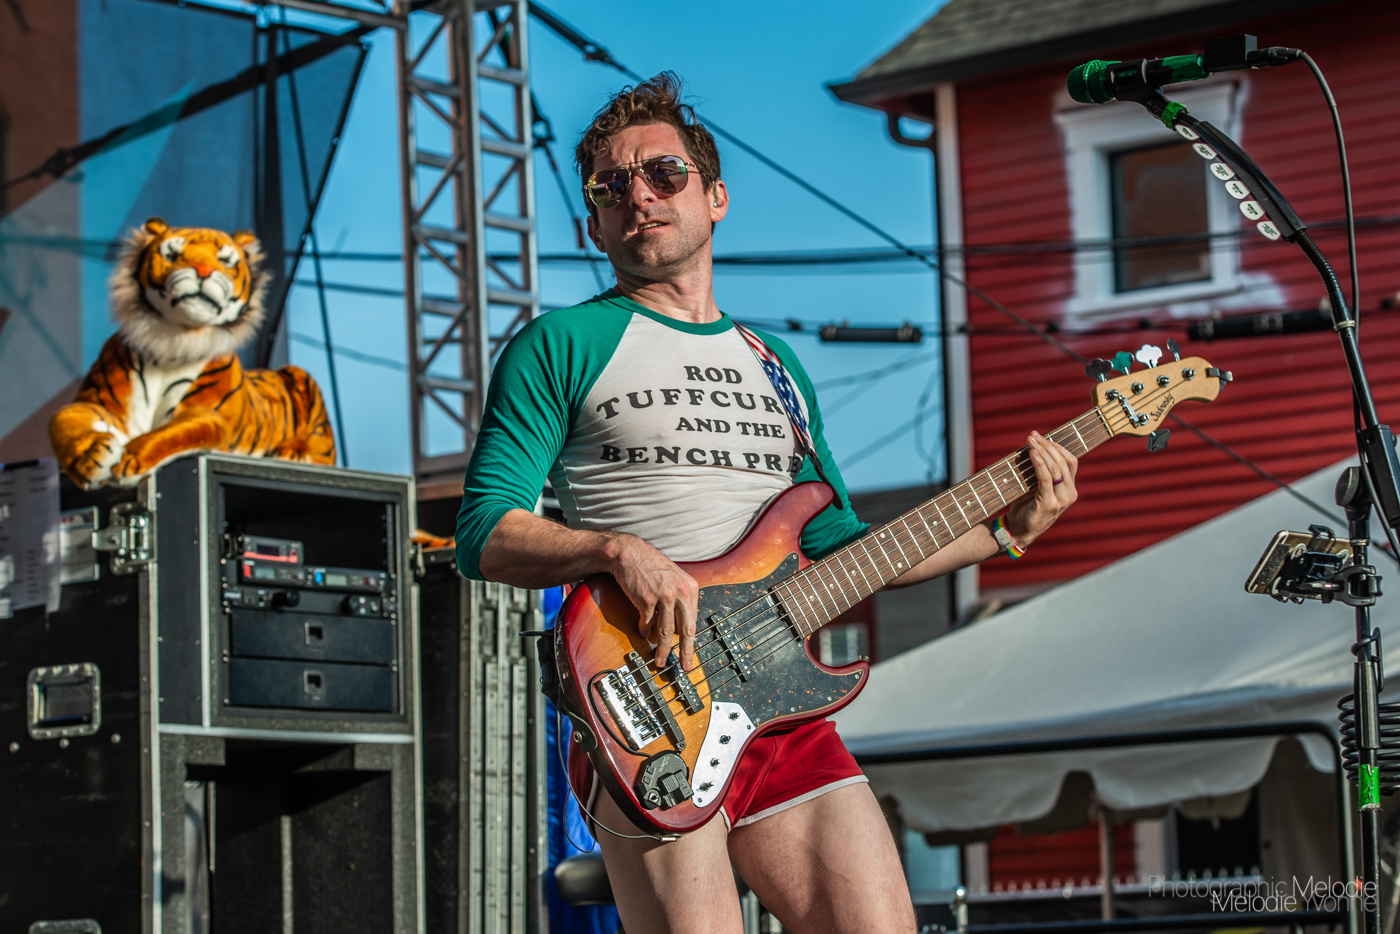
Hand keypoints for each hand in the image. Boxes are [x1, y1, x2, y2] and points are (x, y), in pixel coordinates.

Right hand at [605, 533, 699, 671]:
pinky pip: (647, 623)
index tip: (691, 656)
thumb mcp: (674, 579)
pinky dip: (645, 631)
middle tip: (685, 666)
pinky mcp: (646, 599)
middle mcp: (680, 592)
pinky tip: (644, 633)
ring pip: (665, 631)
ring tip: (660, 660)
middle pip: (685, 629)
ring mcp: (663, 596)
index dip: (692, 642)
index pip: (693, 621)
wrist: (629, 553)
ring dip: (662, 649)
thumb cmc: (651, 567)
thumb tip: (682, 626)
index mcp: (690, 588)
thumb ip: (681, 599)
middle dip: (685, 651)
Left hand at [1004, 431, 1078, 548]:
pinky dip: (1039, 464)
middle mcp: (1070, 494)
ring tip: (1030, 441)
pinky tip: (1033, 454)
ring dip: (1042, 452)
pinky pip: (1046, 479)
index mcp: (1070, 489)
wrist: (1018, 530)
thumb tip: (1033, 445)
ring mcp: (1062, 500)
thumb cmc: (1025, 506)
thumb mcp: (1036, 486)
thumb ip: (1040, 471)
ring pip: (1056, 469)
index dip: (1057, 446)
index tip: (1041, 436)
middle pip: (1064, 462)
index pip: (1070, 461)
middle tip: (1033, 436)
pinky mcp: (1049, 504)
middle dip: (1048, 446)